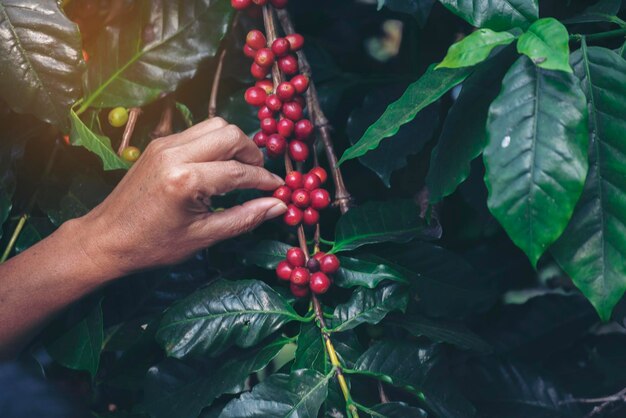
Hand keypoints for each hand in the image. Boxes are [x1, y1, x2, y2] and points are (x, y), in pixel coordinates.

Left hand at [75, 118, 285, 278]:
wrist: (106, 238)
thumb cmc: (153, 245)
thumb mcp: (203, 236)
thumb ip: (245, 218)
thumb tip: (279, 205)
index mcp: (185, 181)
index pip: (239, 172)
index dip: (264, 180)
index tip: (278, 189)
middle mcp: (174, 154)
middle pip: (230, 134)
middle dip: (252, 154)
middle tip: (258, 177)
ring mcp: (164, 144)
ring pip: (215, 126)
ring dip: (234, 144)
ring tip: (240, 170)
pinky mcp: (159, 144)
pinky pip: (198, 132)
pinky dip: (215, 144)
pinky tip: (218, 167)